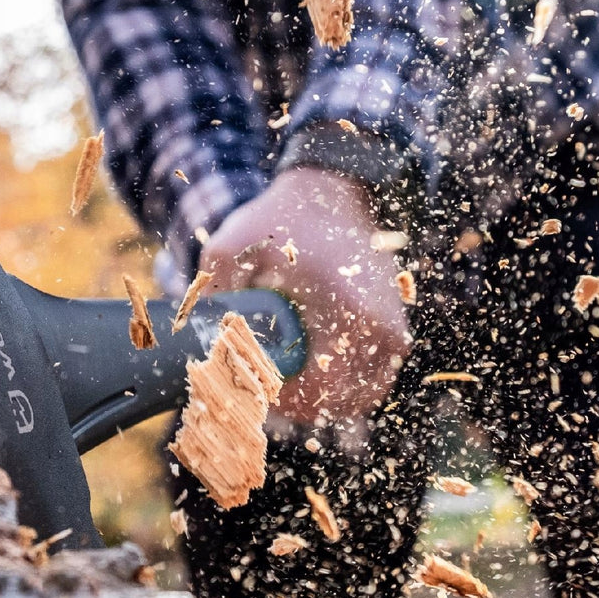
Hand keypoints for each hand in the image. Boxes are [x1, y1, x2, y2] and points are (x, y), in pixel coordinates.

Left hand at [199, 167, 410, 424]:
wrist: (332, 192)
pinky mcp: (396, 330)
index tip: (258, 388)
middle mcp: (383, 328)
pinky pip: (373, 380)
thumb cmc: (282, 219)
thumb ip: (213, 294)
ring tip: (289, 381)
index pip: (323, 391)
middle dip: (304, 404)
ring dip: (326, 400)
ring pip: (363, 398)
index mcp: (351, 312)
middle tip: (269, 389)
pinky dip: (344, 387)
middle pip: (345, 403)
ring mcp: (394, 330)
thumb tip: (202, 346)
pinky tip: (312, 370)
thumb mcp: (231, 247)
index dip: (285, 401)